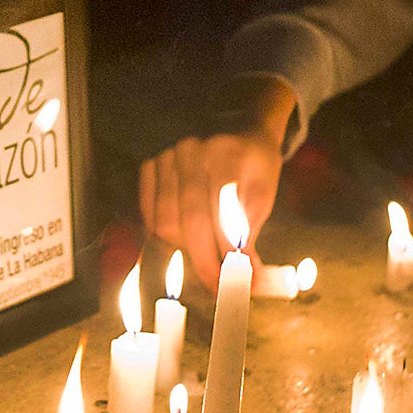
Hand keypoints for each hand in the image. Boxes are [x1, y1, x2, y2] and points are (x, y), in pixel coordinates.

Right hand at [138, 79, 293, 290]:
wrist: (235, 123)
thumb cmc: (254, 163)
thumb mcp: (262, 194)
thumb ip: (250, 235)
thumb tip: (248, 281)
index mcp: (227, 154)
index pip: (220, 215)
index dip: (224, 255)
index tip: (234, 284)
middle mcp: (191, 151)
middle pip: (188, 221)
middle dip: (203, 262)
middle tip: (217, 288)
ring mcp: (166, 156)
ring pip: (165, 222)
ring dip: (184, 252)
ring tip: (204, 264)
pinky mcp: (150, 164)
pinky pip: (149, 213)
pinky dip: (164, 236)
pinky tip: (182, 245)